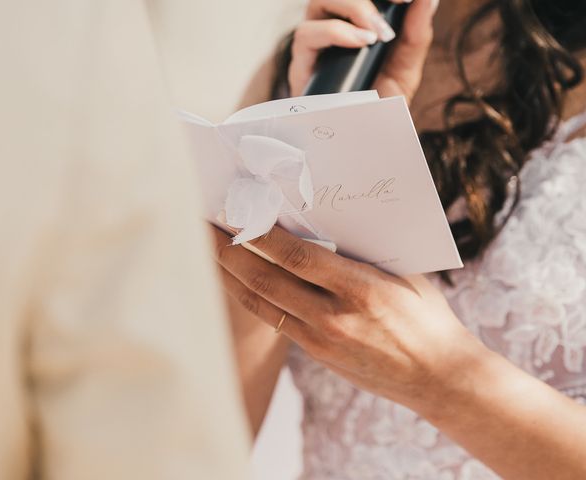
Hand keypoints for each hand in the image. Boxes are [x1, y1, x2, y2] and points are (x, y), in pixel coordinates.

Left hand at [211, 225, 484, 410]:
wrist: (440, 378)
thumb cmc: (428, 318)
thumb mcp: (404, 275)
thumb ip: (361, 253)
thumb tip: (321, 223)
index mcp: (361, 290)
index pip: (296, 257)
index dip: (260, 235)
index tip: (235, 213)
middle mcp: (334, 318)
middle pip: (266, 280)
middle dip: (228, 251)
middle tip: (203, 226)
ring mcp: (321, 341)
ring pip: (262, 303)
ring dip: (229, 275)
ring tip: (207, 250)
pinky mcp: (316, 355)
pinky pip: (273, 320)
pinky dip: (250, 297)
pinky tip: (234, 281)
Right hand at [289, 0, 437, 101]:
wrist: (361, 140)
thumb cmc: (378, 103)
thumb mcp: (406, 69)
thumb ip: (416, 35)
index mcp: (353, 21)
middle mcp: (330, 25)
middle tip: (400, 2)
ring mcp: (313, 44)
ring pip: (319, 2)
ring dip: (353, 8)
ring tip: (378, 33)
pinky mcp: (301, 65)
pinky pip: (306, 35)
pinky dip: (335, 32)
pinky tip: (360, 43)